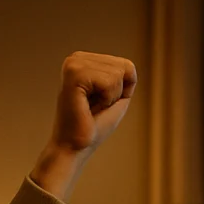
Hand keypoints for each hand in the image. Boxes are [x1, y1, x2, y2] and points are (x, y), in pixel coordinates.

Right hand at [30, 52, 137, 201]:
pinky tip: (87, 106)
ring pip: (118, 74)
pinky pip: (109, 82)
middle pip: (125, 67)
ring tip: (91, 106)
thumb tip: (130, 66)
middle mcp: (77, 57)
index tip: (101, 102)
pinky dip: (106, 99)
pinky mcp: (73, 74)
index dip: (123, 91)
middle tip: (96, 106)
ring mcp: (73, 63)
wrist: (75, 146)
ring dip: (110, 97)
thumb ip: (124, 80)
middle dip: (117, 93)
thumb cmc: (95, 125)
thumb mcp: (117, 98)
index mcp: (85, 60)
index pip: (127, 66)